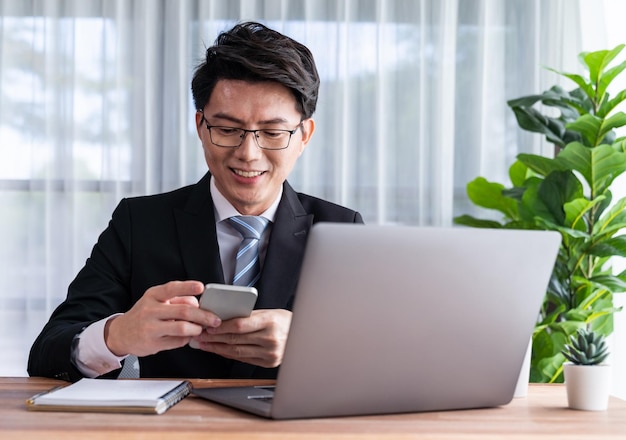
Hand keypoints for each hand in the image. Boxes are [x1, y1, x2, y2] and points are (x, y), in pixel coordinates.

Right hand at [105, 281, 221, 356]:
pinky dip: (187, 339)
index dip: (187, 287)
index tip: (201, 287)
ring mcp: (150, 328)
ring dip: (196, 329)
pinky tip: (188, 336)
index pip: (172, 288)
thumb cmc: (144, 315)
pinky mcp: (153, 344)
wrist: (121, 333)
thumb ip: (176, 300)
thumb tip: (199, 304)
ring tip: (200, 329)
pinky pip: (178, 341)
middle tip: (214, 319)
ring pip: (182, 327)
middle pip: (183, 310)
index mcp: (153, 295)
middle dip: (203, 315)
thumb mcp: (155, 301)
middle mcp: (150, 310)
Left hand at [192, 309, 291, 367]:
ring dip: (217, 348)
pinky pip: (243, 358)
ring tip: (205, 344)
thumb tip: (223, 319)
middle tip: (200, 335)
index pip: (240, 325)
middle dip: (215, 338)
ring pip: (237, 351)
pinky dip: (228, 354)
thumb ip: (248, 316)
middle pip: (236, 339)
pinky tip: (219, 350)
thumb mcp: (269, 312)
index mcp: (271, 322)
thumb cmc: (284, 321)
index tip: (208, 326)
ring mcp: (270, 353)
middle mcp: (271, 339)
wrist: (302, 335)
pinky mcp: (268, 363)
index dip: (222, 327)